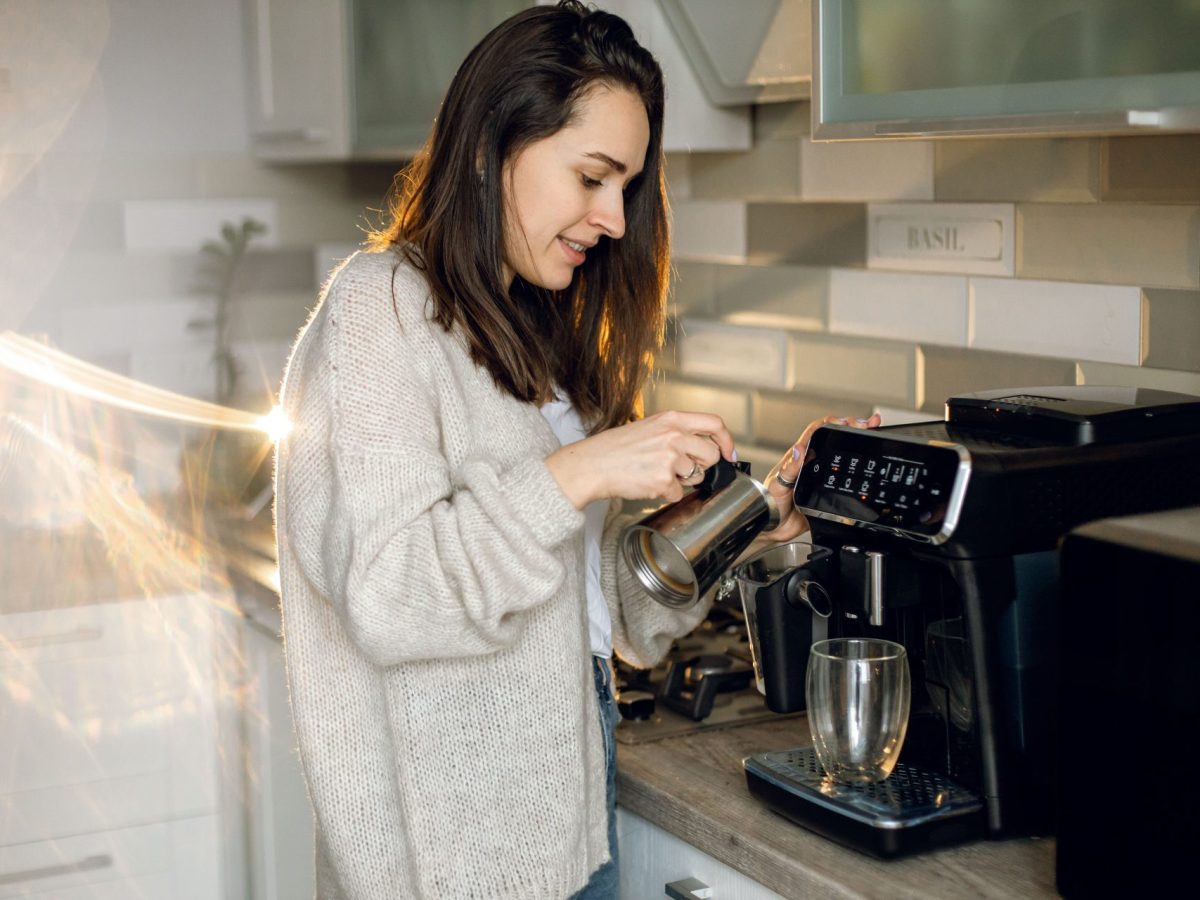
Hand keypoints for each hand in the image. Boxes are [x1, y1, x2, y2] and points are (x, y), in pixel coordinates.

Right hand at [546, 409, 735, 508]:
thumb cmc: (616, 448)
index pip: (714, 424)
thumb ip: (677, 433)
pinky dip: (665, 493)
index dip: (727, 441)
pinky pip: (678, 494)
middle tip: (682, 469)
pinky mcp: (663, 481)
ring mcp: (669, 458)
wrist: (592, 464)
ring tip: (657, 473)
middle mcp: (673, 436)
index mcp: (671, 419)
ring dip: (682, 481)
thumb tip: (702, 450)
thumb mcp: (649, 427)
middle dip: (702, 466)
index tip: (728, 454)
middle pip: (710, 455)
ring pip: (697, 477)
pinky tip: (647, 483)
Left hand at [758, 413, 882, 542]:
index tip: (846, 422)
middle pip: (833, 440)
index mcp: (797, 458)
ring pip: (840, 457)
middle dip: (851, 428)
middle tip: (868, 423)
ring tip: (872, 433)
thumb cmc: (768, 504)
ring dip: (856, 445)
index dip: (831, 423)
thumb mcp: (777, 485)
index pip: (816, 433)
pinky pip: (843, 480)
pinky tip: (866, 464)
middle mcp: (810, 464)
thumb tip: (799, 450)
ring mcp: (820, 477)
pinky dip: (856, 470)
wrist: (773, 528)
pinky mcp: (827, 492)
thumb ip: (788, 469)